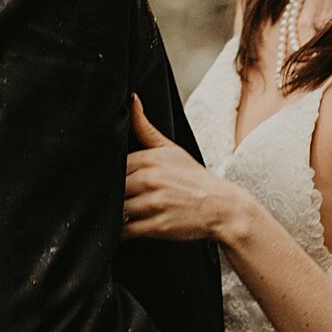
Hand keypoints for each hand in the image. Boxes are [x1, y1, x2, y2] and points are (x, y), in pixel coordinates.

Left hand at [122, 96, 240, 242]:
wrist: (221, 206)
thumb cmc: (193, 178)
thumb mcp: (170, 149)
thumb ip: (145, 127)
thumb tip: (131, 99)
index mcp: (149, 159)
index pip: (113, 167)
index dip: (110, 175)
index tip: (111, 180)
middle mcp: (150, 179)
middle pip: (113, 189)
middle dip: (112, 195)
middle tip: (116, 197)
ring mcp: (154, 204)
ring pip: (117, 209)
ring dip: (115, 213)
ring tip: (122, 212)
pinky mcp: (157, 226)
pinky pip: (126, 230)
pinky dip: (120, 232)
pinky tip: (125, 227)